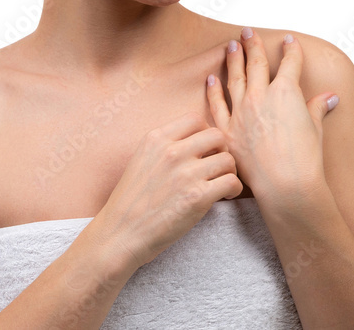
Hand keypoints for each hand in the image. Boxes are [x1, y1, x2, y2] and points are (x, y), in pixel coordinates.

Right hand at [90, 111, 243, 272]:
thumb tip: (194, 142)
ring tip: (222, 183)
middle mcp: (171, 151)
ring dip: (229, 171)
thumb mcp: (140, 160)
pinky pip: (231, 182)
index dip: (204, 133)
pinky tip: (225, 196)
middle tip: (216, 166)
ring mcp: (185, 173)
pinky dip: (233, 189)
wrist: (120, 234)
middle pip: (216, 135)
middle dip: (221, 150)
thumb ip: (163, 147)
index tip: (204, 149)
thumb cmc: (130, 202)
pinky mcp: (197, 197)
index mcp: (155, 139)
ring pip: (228, 159)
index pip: (194, 118)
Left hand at [205, 28, 337, 202]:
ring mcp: (242, 112)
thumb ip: (317, 108)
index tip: (288, 40)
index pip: (290, 63)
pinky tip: (211, 78)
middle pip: (257, 63)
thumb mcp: (315, 129)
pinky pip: (217, 105)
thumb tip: (330, 96)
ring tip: (231, 45)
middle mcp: (261, 96)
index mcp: (286, 92)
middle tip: (247, 31)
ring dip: (233, 60)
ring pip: (235, 78)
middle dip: (253, 45)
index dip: (291, 50)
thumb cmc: (306, 159)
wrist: (286, 184)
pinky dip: (213, 90)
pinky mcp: (228, 130)